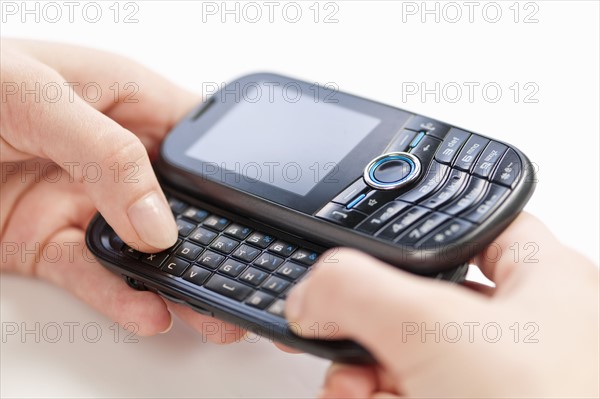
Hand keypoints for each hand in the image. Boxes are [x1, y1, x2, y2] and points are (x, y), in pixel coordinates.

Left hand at [1, 39, 243, 340]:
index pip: (196, 140)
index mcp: (125, 102)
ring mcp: (85, 203)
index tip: (254, 210)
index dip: (228, 172)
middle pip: (179, 204)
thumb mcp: (38, 98)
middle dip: (213, 240)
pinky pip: (95, 275)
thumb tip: (158, 219)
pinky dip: (121, 298)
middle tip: (242, 272)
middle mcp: (112, 157)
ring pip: (143, 249)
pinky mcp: (51, 243)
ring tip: (208, 307)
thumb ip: (108, 156)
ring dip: (176, 280)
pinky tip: (148, 310)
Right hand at [286, 213, 598, 397]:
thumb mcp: (434, 331)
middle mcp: (526, 330)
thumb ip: (357, 291)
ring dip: (365, 367)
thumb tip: (312, 291)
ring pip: (408, 351)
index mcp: (544, 281)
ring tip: (355, 387)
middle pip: (424, 295)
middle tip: (348, 329)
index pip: (475, 225)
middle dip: (371, 319)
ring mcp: (495, 380)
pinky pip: (408, 391)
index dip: (420, 226)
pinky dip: (376, 397)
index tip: (371, 240)